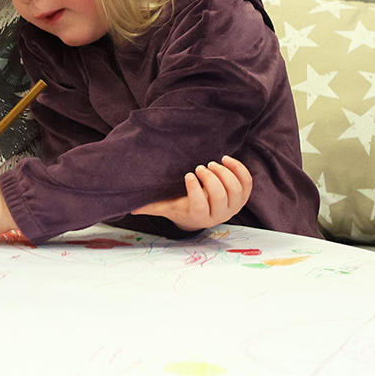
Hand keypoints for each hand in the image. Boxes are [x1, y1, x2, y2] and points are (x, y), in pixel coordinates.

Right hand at [132, 156, 252, 229]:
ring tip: (212, 163)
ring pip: (235, 188)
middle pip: (219, 194)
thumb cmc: (183, 206)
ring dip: (225, 172)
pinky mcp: (243, 197)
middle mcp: (220, 214)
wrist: (204, 213)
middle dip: (211, 178)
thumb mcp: (167, 207)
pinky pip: (246, 182)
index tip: (188, 174)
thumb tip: (128, 207)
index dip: (196, 189)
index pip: (201, 204)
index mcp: (200, 216)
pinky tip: (226, 159)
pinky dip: (239, 169)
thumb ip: (150, 206)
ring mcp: (234, 206)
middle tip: (201, 166)